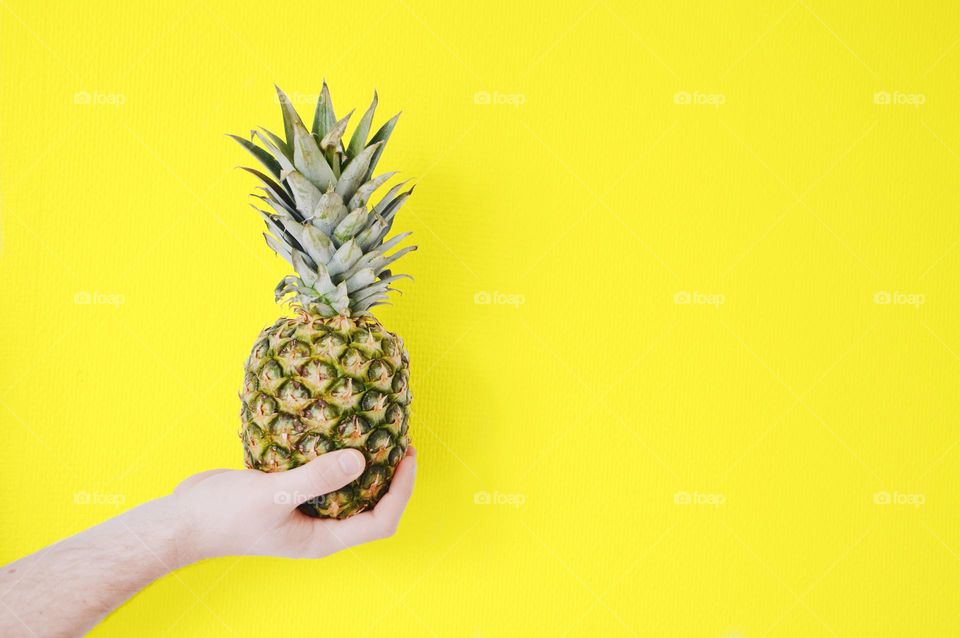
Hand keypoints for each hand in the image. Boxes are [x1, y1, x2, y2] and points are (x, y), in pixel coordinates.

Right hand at [171, 446, 415, 562]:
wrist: (182, 519)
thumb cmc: (224, 516)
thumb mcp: (274, 494)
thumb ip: (317, 478)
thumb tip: (360, 459)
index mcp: (323, 538)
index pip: (380, 521)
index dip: (401, 491)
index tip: (407, 455)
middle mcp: (319, 526)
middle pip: (372, 504)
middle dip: (389, 474)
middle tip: (397, 436)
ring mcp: (304, 510)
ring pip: (347, 487)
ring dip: (364, 462)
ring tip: (374, 427)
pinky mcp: (288, 491)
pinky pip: (321, 473)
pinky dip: (333, 454)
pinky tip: (335, 426)